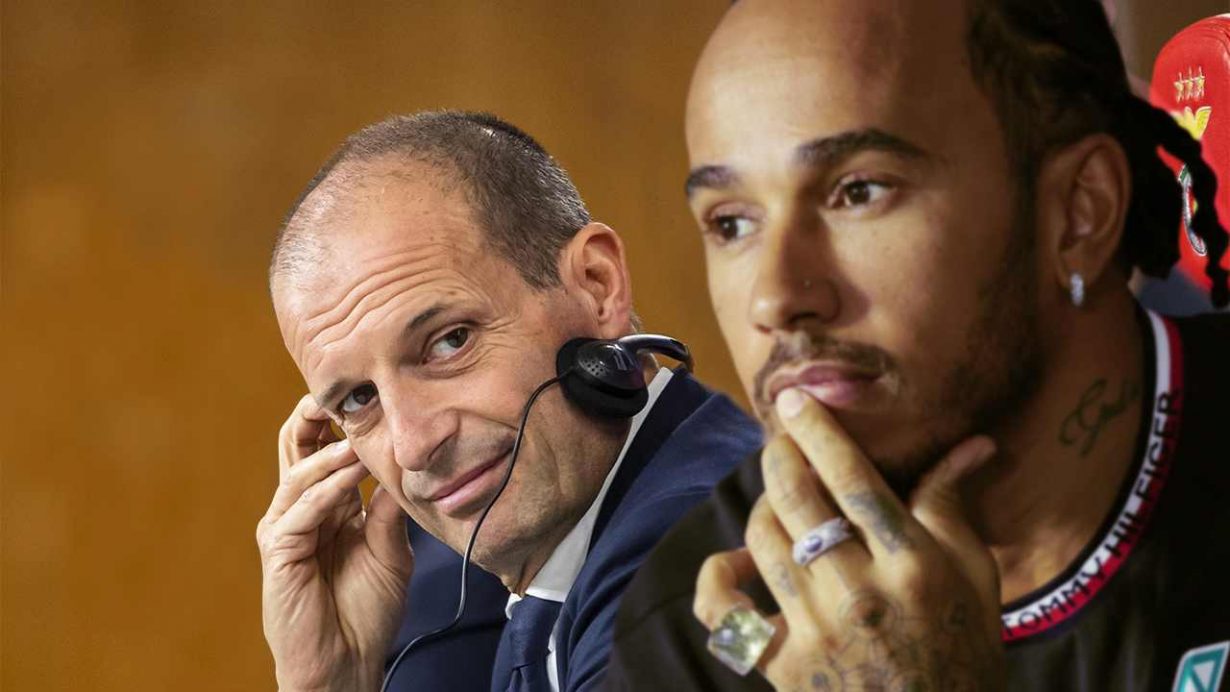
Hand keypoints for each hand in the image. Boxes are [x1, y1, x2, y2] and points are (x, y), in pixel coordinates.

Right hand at [257, 395, 414, 691]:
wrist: (349, 663)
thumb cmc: (366, 611)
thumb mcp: (390, 550)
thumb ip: (388, 510)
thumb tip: (401, 464)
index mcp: (326, 506)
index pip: (323, 449)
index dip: (338, 420)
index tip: (366, 392)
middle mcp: (300, 511)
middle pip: (295, 448)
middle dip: (314, 417)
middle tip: (339, 390)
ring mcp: (286, 529)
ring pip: (298, 474)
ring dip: (332, 453)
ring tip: (360, 436)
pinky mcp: (278, 552)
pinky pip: (300, 510)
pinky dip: (327, 489)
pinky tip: (351, 476)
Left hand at [694, 389, 1003, 690]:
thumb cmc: (962, 652)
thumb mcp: (974, 579)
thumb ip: (953, 507)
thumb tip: (973, 442)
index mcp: (912, 565)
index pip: (854, 479)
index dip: (818, 432)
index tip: (794, 401)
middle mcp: (860, 592)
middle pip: (797, 499)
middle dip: (780, 457)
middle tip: (781, 443)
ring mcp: (817, 630)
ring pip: (763, 541)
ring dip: (761, 510)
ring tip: (776, 503)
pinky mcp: (783, 666)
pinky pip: (726, 612)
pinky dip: (718, 579)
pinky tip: (737, 563)